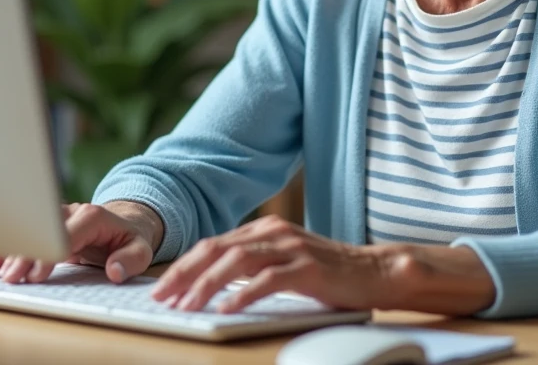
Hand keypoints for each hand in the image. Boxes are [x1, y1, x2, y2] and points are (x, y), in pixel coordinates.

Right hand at [0, 201, 163, 284]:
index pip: (66, 235)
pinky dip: (6, 248)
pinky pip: (24, 233)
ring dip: (9, 251)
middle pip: (41, 231)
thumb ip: (130, 260)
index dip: (50, 254)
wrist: (126, 223)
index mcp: (92, 217)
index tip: (36, 275)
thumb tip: (114, 272)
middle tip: (11, 279)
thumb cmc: (131, 239)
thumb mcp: (141, 249)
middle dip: (25, 255)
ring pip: (27, 230)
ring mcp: (56, 217)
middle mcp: (71, 213)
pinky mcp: (46, 226)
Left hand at [150, 215, 391, 313]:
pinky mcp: (307, 268)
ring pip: (237, 262)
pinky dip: (243, 294)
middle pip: (217, 249)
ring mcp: (291, 248)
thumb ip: (254, 265)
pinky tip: (226, 309)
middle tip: (162, 298)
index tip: (162, 289)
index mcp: (265, 228)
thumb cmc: (328, 273)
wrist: (374, 271)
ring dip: (206, 285)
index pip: (213, 244)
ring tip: (187, 307)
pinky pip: (268, 280)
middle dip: (184, 274)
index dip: (184, 266)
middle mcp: (274, 232)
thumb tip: (212, 285)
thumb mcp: (284, 261)